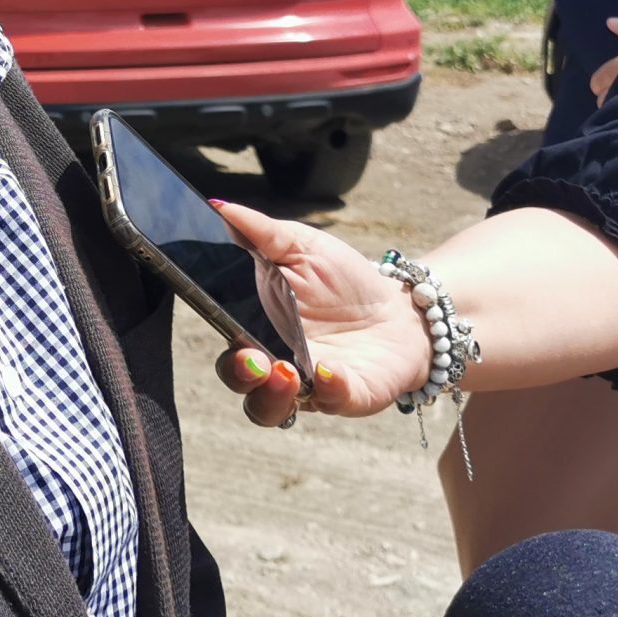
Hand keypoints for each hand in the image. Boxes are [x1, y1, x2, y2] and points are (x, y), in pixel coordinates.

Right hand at [206, 199, 437, 421]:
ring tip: (285, 373)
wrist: (399, 308)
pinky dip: (330, 389)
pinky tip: (331, 369)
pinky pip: (332, 402)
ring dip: (273, 396)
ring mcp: (311, 386)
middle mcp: (276, 366)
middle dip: (242, 376)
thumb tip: (218, 206)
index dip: (224, 347)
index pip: (228, 348)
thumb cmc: (342, 281)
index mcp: (257, 332)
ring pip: (274, 410)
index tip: (226, 329)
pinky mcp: (348, 396)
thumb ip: (260, 232)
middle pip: (242, 385)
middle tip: (254, 359)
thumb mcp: (302, 247)